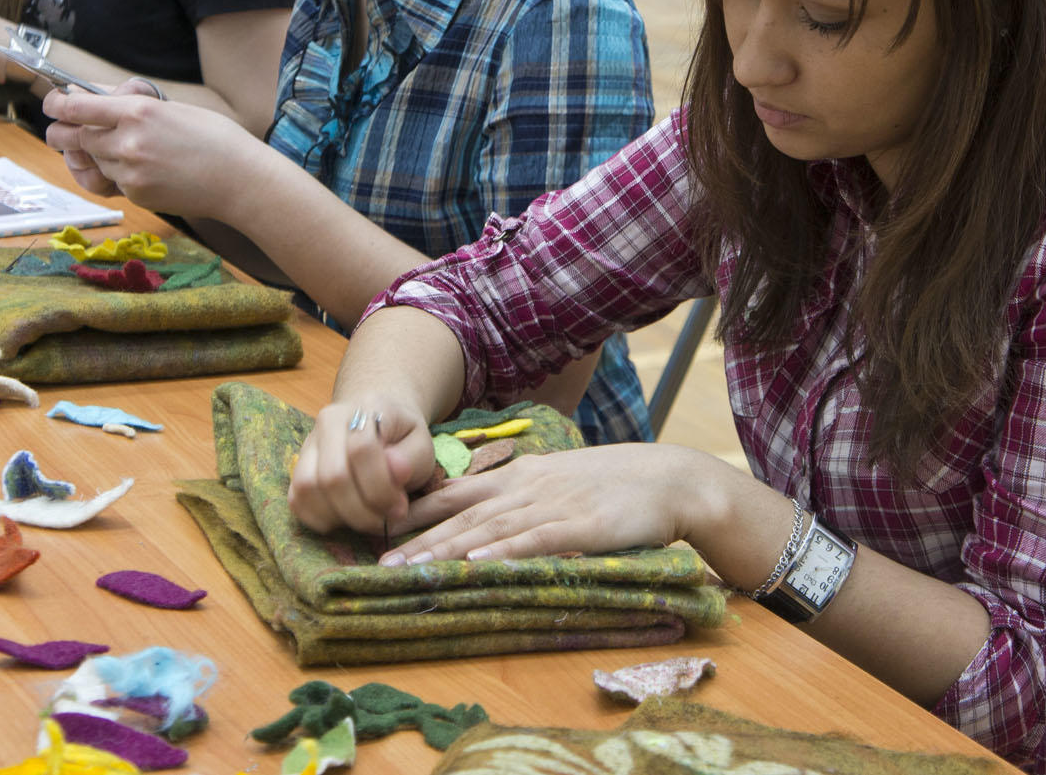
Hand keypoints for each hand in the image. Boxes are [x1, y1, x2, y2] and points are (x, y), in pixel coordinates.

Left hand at [41, 88, 262, 215]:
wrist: (240, 179)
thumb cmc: (214, 138)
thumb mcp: (170, 108)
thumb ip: (128, 104)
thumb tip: (89, 98)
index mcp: (136, 111)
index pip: (75, 107)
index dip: (56, 104)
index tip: (55, 104)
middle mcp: (127, 141)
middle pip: (74, 137)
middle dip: (67, 134)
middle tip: (70, 131)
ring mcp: (129, 171)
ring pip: (94, 160)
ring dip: (101, 155)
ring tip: (134, 151)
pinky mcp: (135, 194)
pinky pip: (114, 181)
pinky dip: (122, 175)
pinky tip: (151, 170)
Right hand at [287, 398, 437, 534]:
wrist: (376, 423)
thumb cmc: (401, 437)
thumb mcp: (421, 444)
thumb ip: (412, 458)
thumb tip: (396, 470)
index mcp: (363, 409)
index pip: (362, 450)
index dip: (381, 488)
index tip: (400, 507)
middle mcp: (327, 422)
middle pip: (332, 476)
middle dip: (362, 511)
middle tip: (384, 520)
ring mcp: (308, 444)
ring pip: (307, 488)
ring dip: (340, 517)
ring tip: (366, 520)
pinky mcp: (296, 468)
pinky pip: (295, 499)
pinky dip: (318, 519)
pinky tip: (345, 519)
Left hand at [377, 443, 705, 564]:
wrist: (668, 479)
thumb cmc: (613, 485)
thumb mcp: (556, 482)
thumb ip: (519, 497)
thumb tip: (481, 521)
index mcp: (519, 476)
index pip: (456, 493)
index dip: (416, 511)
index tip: (379, 528)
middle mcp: (526, 488)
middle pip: (461, 515)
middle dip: (417, 539)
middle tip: (376, 563)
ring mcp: (551, 506)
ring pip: (487, 530)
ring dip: (445, 551)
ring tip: (409, 570)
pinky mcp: (579, 526)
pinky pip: (533, 541)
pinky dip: (502, 553)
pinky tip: (475, 566)